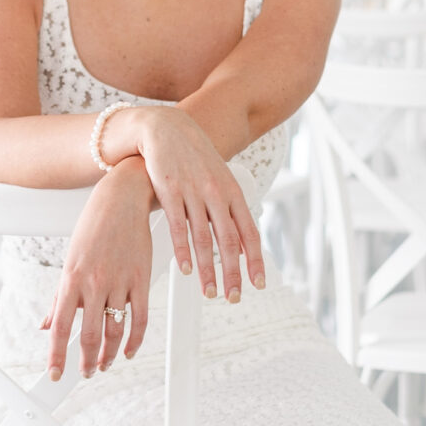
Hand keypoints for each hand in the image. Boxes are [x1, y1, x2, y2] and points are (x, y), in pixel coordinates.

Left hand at [43, 163, 155, 381]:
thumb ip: (60, 297)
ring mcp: (120, 282)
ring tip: (104, 365)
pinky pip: (140, 318)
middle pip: (89, 335)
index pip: (61, 327)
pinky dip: (135, 340)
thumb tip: (47, 324)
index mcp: (71, 278)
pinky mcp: (142, 279)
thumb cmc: (94, 226)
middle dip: (86, 361)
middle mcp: (95, 283)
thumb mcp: (70, 260)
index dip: (58, 356)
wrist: (123, 198)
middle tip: (85, 373)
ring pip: (115, 331)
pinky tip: (129, 350)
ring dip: (109, 354)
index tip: (55, 374)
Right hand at [107, 105, 264, 304]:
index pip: (249, 232)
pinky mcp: (170, 191)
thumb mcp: (220, 181)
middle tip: (234, 296)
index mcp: (233, 192)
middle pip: (229, 240)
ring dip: (208, 269)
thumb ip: (231, 212)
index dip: (255, 260)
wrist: (167, 129)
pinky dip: (183, 251)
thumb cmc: (194, 158)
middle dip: (233, 273)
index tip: (258, 283)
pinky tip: (187, 269)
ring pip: (204, 238)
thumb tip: (242, 246)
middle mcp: (216, 193)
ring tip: (210, 291)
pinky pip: (179, 227)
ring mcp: (193, 192)